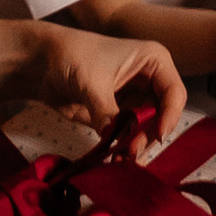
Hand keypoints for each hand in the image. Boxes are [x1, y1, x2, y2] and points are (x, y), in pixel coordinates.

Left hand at [25, 23, 188, 146]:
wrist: (41, 62)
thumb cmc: (70, 56)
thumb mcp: (92, 82)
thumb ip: (107, 112)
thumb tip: (116, 141)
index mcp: (153, 61)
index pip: (174, 93)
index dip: (169, 116)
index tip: (157, 136)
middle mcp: (149, 81)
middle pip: (162, 116)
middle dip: (148, 136)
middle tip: (129, 153)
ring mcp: (134, 99)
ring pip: (147, 130)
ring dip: (135, 146)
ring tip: (119, 159)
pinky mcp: (118, 115)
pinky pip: (128, 136)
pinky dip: (123, 149)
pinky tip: (113, 159)